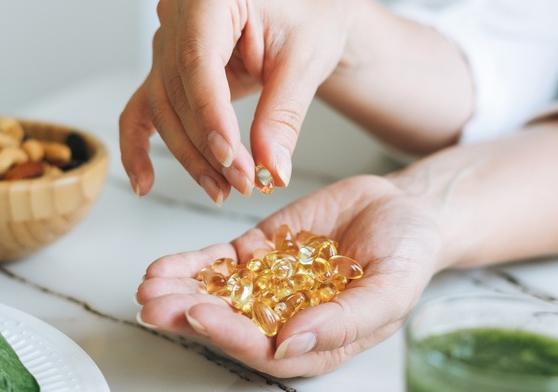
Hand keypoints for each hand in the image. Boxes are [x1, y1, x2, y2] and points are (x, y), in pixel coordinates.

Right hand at [119, 0, 354, 203]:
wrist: (309, 18)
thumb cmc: (309, 23)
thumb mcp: (306, 65)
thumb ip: (283, 117)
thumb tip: (271, 169)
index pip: (198, 59)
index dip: (210, 114)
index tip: (230, 157)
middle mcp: (180, 10)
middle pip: (178, 90)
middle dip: (208, 145)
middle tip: (242, 182)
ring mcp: (168, 40)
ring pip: (163, 108)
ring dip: (190, 156)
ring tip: (223, 189)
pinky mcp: (166, 69)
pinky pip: (142, 109)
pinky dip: (139, 146)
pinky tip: (145, 182)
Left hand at [135, 175, 442, 376]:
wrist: (403, 209)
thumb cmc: (408, 255)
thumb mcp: (390, 289)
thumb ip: (345, 320)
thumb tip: (291, 345)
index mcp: (316, 340)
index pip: (264, 349)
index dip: (230, 336)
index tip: (199, 316)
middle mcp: (286, 318)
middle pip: (229, 324)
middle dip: (188, 315)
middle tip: (154, 305)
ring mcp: (269, 284)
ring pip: (217, 294)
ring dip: (180, 292)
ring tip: (149, 286)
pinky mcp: (260, 252)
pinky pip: (220, 262)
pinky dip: (191, 264)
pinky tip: (163, 267)